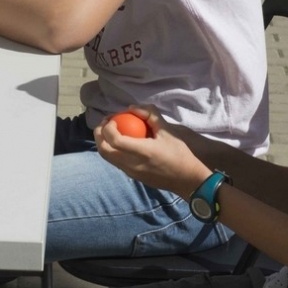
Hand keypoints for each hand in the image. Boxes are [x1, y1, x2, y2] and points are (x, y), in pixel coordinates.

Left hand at [94, 107, 208, 196]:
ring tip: (112, 131)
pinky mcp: (132, 177)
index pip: (114, 140)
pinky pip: (115, 162)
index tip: (113, 118)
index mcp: (142, 152)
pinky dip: (112, 150)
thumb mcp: (167, 130)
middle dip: (99, 134)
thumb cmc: (179, 153)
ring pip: (107, 158)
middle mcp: (132, 164)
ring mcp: (131, 172)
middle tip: (106, 123)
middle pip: (104, 150)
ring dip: (104, 142)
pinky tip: (122, 142)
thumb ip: (150, 115)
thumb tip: (132, 108)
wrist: (188, 179)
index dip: (108, 127)